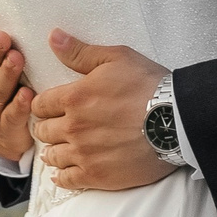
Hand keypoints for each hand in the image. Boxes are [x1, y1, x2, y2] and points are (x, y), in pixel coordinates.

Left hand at [29, 30, 174, 191]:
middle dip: (46, 127)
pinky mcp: (97, 175)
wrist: (176, 121)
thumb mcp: (116, 58)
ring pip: (52, 155)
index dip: (43, 105)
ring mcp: (84, 154)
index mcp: (74, 98)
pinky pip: (67, 180)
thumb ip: (80, 52)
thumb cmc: (148, 86)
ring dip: (52, 151)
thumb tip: (54, 37)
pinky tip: (63, 173)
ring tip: (57, 149)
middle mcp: (73, 127)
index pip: (40, 104)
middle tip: (54, 127)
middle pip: (43, 131)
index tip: (49, 107)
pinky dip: (62, 177)